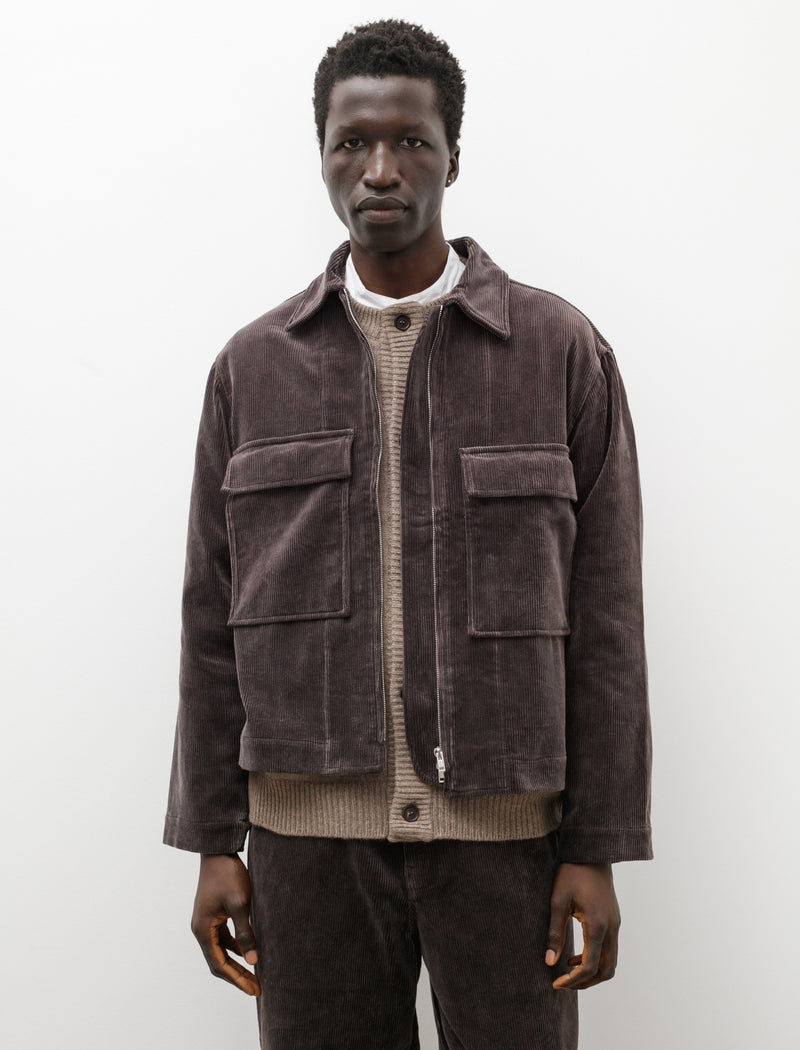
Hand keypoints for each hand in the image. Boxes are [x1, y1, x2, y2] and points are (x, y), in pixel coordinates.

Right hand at [191, 853, 260, 995]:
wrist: (218, 850)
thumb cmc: (228, 874)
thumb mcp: (240, 903)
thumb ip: (246, 933)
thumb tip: (253, 960)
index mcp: (202, 929)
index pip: (219, 964)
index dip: (237, 979)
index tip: (254, 989)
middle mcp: (200, 929)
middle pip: (218, 961)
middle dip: (238, 976)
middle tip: (257, 989)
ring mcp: (206, 922)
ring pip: (221, 951)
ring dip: (237, 963)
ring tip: (256, 974)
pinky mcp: (213, 915)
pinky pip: (223, 938)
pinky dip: (236, 947)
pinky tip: (250, 951)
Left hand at [545, 862, 619, 989]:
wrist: (591, 852)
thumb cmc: (572, 873)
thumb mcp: (558, 901)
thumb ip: (555, 932)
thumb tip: (549, 962)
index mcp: (597, 926)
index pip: (589, 966)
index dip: (573, 980)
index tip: (556, 984)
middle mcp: (611, 928)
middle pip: (606, 970)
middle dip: (586, 982)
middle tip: (564, 984)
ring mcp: (615, 924)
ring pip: (610, 961)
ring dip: (592, 972)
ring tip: (568, 971)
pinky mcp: (614, 919)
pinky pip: (610, 948)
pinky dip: (596, 958)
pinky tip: (575, 954)